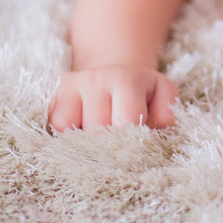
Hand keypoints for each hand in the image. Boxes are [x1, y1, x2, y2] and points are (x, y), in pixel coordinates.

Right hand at [48, 66, 178, 131]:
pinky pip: (56, 127)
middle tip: (118, 142)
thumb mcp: (162, 96)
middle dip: (109, 144)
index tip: (135, 146)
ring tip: (101, 134)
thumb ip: (166, 114)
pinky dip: (67, 136)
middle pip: (99, 131)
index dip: (132, 140)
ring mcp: (76, 84)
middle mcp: (99, 77)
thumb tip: (152, 129)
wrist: (113, 76)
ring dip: (88, 142)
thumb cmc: (141, 94)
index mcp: (129, 79)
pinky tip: (82, 129)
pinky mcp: (57, 92)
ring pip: (74, 132)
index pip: (127, 120)